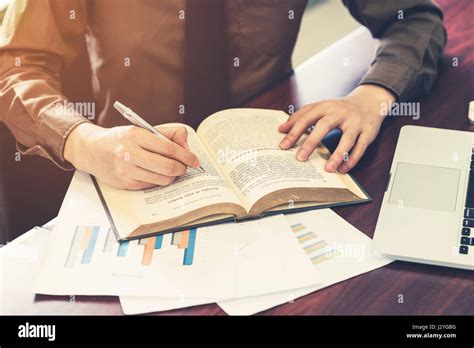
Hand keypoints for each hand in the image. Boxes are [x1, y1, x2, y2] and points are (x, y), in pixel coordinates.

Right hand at [64, 123, 199, 189]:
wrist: (92, 150)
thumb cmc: (120, 139)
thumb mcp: (142, 129)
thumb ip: (166, 133)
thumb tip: (185, 142)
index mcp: (135, 136)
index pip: (169, 148)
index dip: (186, 155)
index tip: (194, 160)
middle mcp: (129, 153)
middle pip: (167, 167)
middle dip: (182, 168)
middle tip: (185, 167)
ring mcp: (126, 170)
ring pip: (162, 179)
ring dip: (172, 176)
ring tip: (172, 170)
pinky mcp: (125, 184)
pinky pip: (152, 185)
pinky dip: (159, 180)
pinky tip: (157, 174)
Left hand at [278, 84, 395, 172]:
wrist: (370, 101)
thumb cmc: (340, 108)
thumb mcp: (322, 107)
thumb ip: (302, 116)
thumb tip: (281, 129)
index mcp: (326, 106)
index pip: (307, 117)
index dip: (294, 131)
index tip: (283, 146)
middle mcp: (341, 112)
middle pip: (324, 126)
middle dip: (311, 142)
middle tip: (300, 158)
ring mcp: (356, 122)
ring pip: (347, 139)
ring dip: (337, 155)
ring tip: (327, 169)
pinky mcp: (368, 131)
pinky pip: (361, 147)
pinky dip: (352, 159)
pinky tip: (342, 169)